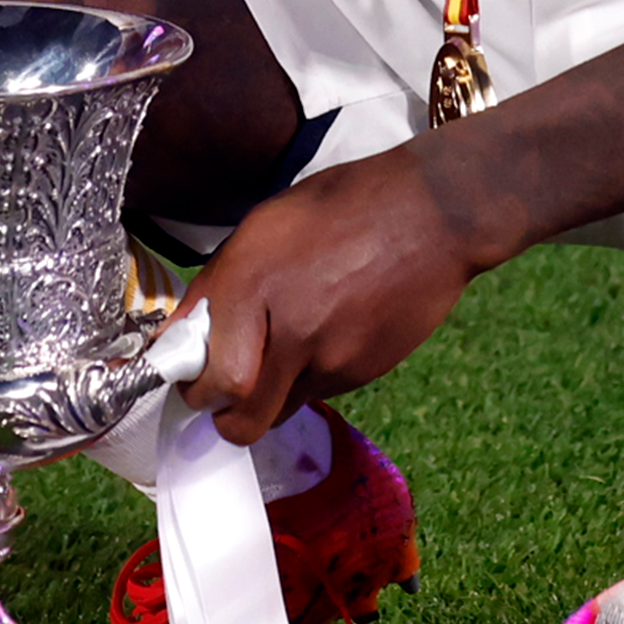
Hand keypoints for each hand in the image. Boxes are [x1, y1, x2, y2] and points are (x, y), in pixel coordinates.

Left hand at [179, 147, 492, 437]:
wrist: (434, 212)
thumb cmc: (346, 205)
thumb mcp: (267, 225)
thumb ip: (224, 281)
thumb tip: (189, 327)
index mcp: (249, 281)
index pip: (204, 373)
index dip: (192, 387)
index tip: (193, 380)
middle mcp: (286, 327)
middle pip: (239, 418)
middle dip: (226, 416)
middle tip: (226, 396)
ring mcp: (330, 356)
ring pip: (280, 411)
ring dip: (270, 397)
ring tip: (284, 354)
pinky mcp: (364, 371)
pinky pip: (321, 392)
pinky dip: (313, 376)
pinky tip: (330, 333)